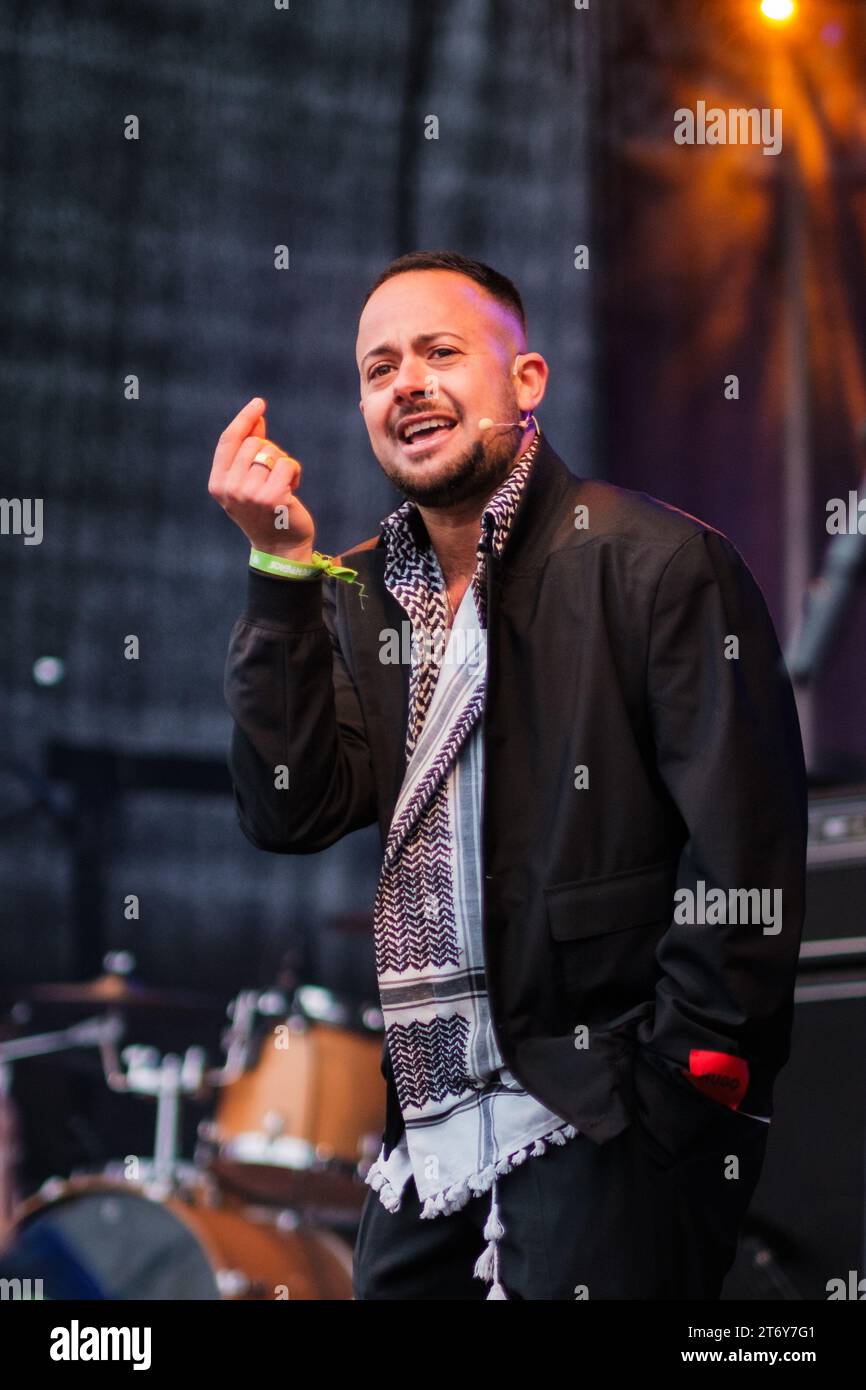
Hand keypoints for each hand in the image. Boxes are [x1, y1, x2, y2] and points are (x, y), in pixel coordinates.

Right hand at [208, 396, 315, 560]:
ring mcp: (249, 493)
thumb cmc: (266, 512)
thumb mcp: (248, 482)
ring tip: (281, 487)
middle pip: (254, 443)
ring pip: (272, 453)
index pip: (228, 441)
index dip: (244, 419)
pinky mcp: (271, 497)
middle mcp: (229, 488)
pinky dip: (294, 473)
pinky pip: (287, 464)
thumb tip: (256, 419)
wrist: (280, 547)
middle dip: (270, 453)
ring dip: (282, 465)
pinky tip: (291, 491)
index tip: (259, 403)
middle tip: (273, 477)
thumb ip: (248, 452)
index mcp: (217, 484)